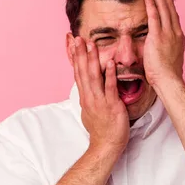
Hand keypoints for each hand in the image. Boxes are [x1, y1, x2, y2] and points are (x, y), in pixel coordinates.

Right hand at [72, 36, 129, 152]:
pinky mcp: (111, 105)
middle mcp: (89, 97)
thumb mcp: (89, 112)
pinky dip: (109, 75)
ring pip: (93, 76)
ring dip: (92, 59)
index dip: (74, 58)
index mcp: (85, 97)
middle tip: (78, 38)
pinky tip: (110, 63)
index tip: (72, 44)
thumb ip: (88, 99)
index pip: (77, 73)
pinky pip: (109, 87)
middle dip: (80, 53)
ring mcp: (99, 101)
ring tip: (91, 44)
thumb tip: (85, 92)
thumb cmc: (101, 130)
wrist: (106, 146)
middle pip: (82, 71)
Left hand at [143, 0, 184, 88]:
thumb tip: (163, 48)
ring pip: (163, 8)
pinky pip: (154, 16)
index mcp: (179, 37)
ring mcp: (168, 34)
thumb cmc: (167, 76)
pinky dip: (151, 3)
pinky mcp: (158, 37)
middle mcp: (175, 32)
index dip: (168, 3)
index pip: (173, 16)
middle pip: (169, 8)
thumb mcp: (170, 58)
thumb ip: (167, 49)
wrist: (169, 81)